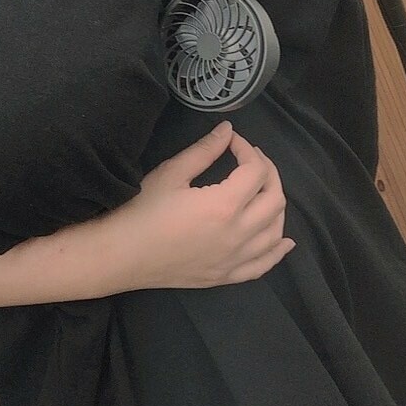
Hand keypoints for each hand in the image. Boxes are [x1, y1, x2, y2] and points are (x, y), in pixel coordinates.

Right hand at [112, 122, 295, 289]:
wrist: (121, 255)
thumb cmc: (142, 210)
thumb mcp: (171, 173)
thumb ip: (204, 150)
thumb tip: (227, 130)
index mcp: (224, 205)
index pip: (255, 171)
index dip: (247, 149)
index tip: (232, 140)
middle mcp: (238, 234)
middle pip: (274, 199)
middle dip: (268, 172)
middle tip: (250, 159)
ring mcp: (235, 259)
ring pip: (275, 231)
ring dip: (275, 206)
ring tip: (261, 189)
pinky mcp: (226, 276)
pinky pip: (264, 264)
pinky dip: (278, 250)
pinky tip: (283, 240)